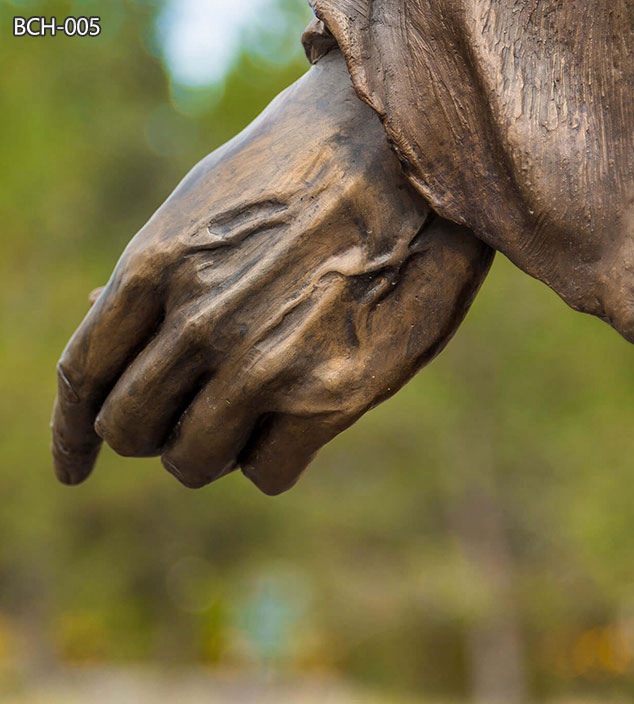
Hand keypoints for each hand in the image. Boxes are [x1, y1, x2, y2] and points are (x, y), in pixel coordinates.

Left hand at [51, 52, 492, 493]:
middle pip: (130, 429)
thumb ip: (160, 267)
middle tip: (186, 424)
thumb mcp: (212, 200)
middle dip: (152, 436)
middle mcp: (201, 322)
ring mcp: (263, 362)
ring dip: (210, 453)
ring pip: (193, 462)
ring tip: (245, 423)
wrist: (413, 150)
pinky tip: (294, 428)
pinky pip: (267, 473)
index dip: (70, 434)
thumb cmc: (312, 172)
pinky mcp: (329, 396)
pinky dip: (272, 461)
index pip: (84, 376)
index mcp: (159, 266)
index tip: (74, 468)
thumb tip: (102, 306)